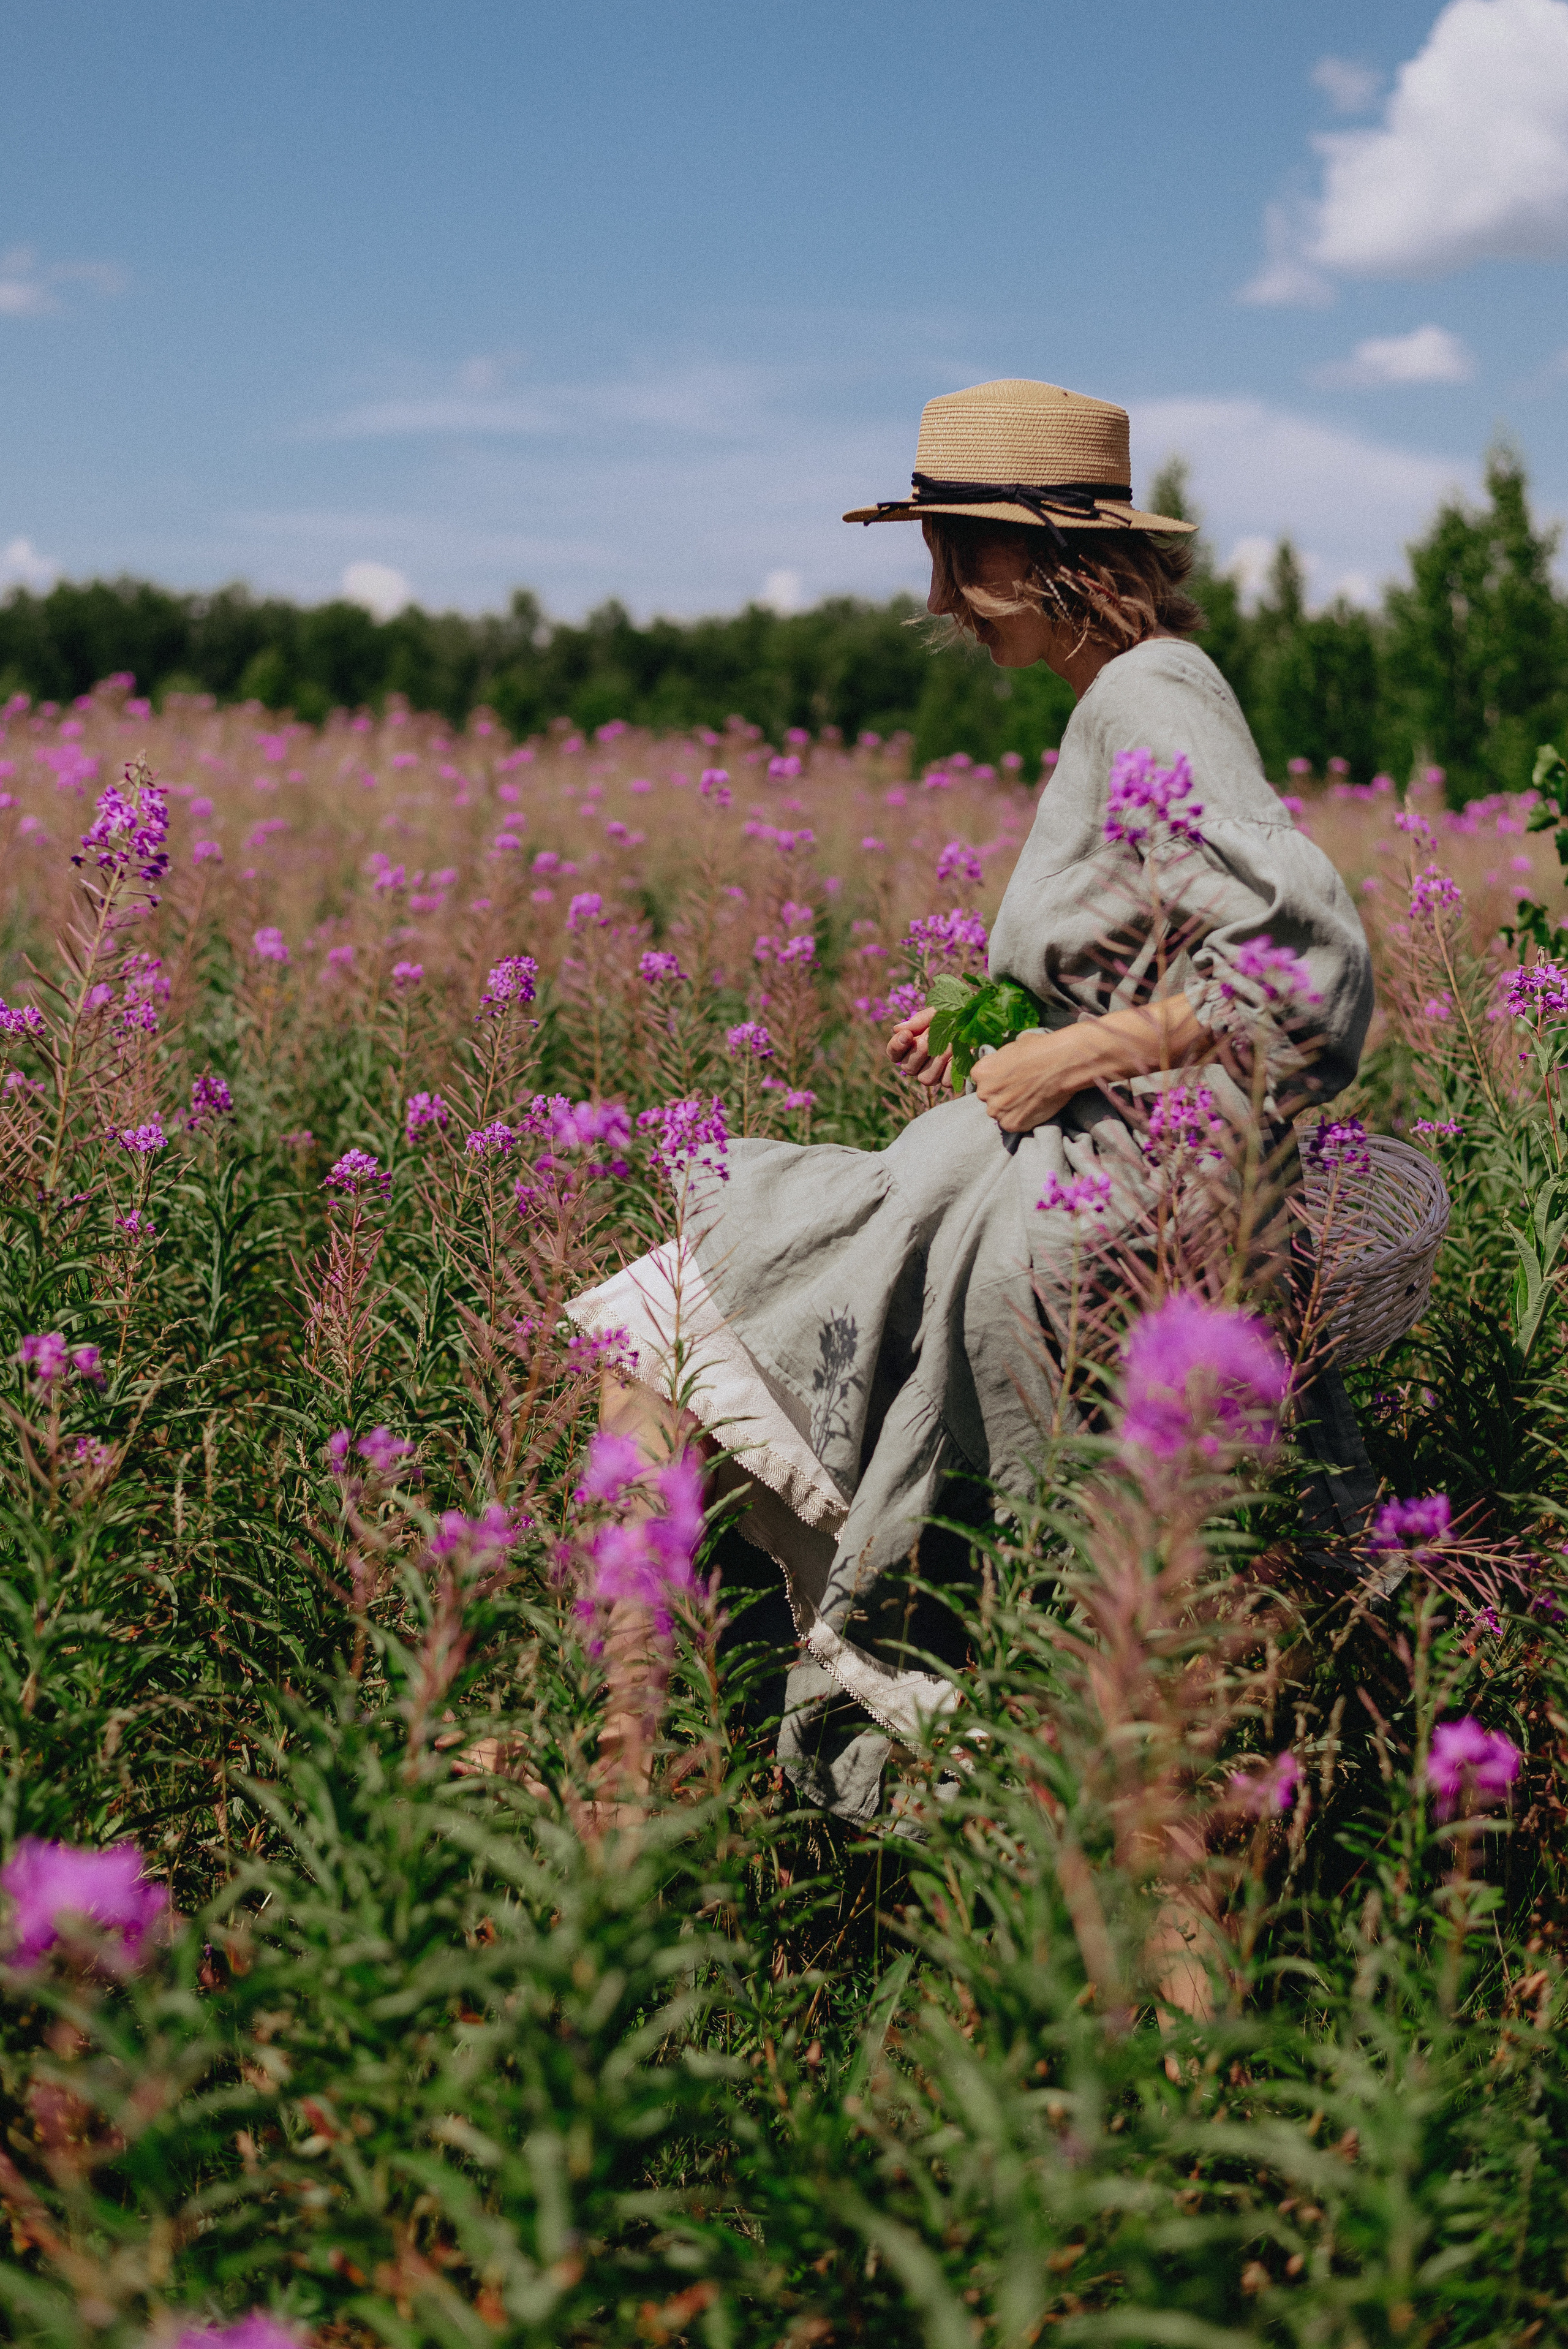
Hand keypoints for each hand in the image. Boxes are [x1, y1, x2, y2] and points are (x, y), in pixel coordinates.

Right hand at [887, 1003, 952, 1093]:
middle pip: (908, 1068)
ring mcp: (937, 1074)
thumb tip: (897, 1029)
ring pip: (926, 1078)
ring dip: (938, 1059)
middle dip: (920, 1050)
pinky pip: (947, 1081)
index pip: (894, 1053)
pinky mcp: (954, 1080)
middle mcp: (921, 1064)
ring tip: (951, 1043)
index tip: (907, 1034)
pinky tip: (960, 1054)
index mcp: (912, 1047)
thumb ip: (919, 1021)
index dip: (896, 1046)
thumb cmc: (957, 1014)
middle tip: (933, 1034)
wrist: (983, 1021)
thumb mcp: (937, 1012)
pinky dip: (953, 1067)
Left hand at [972, 1029, 1096, 1132]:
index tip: (1010, 1079)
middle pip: (989, 1097)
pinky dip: (1022, 1118)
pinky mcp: (1011, 1124)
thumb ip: (1001, 1060)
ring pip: (1000, 1112)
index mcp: (980, 1072)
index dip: (997, 1080)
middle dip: (1002, 1095)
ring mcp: (996, 1110)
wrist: (1061, 1064)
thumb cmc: (1040, 1049)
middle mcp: (983, 1092)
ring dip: (1010, 1108)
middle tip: (1021, 1089)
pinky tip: (1033, 1106)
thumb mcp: (1012, 1047)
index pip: (982, 1080)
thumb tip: (1002, 1062)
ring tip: (1029, 1098)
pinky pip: (1012, 1124)